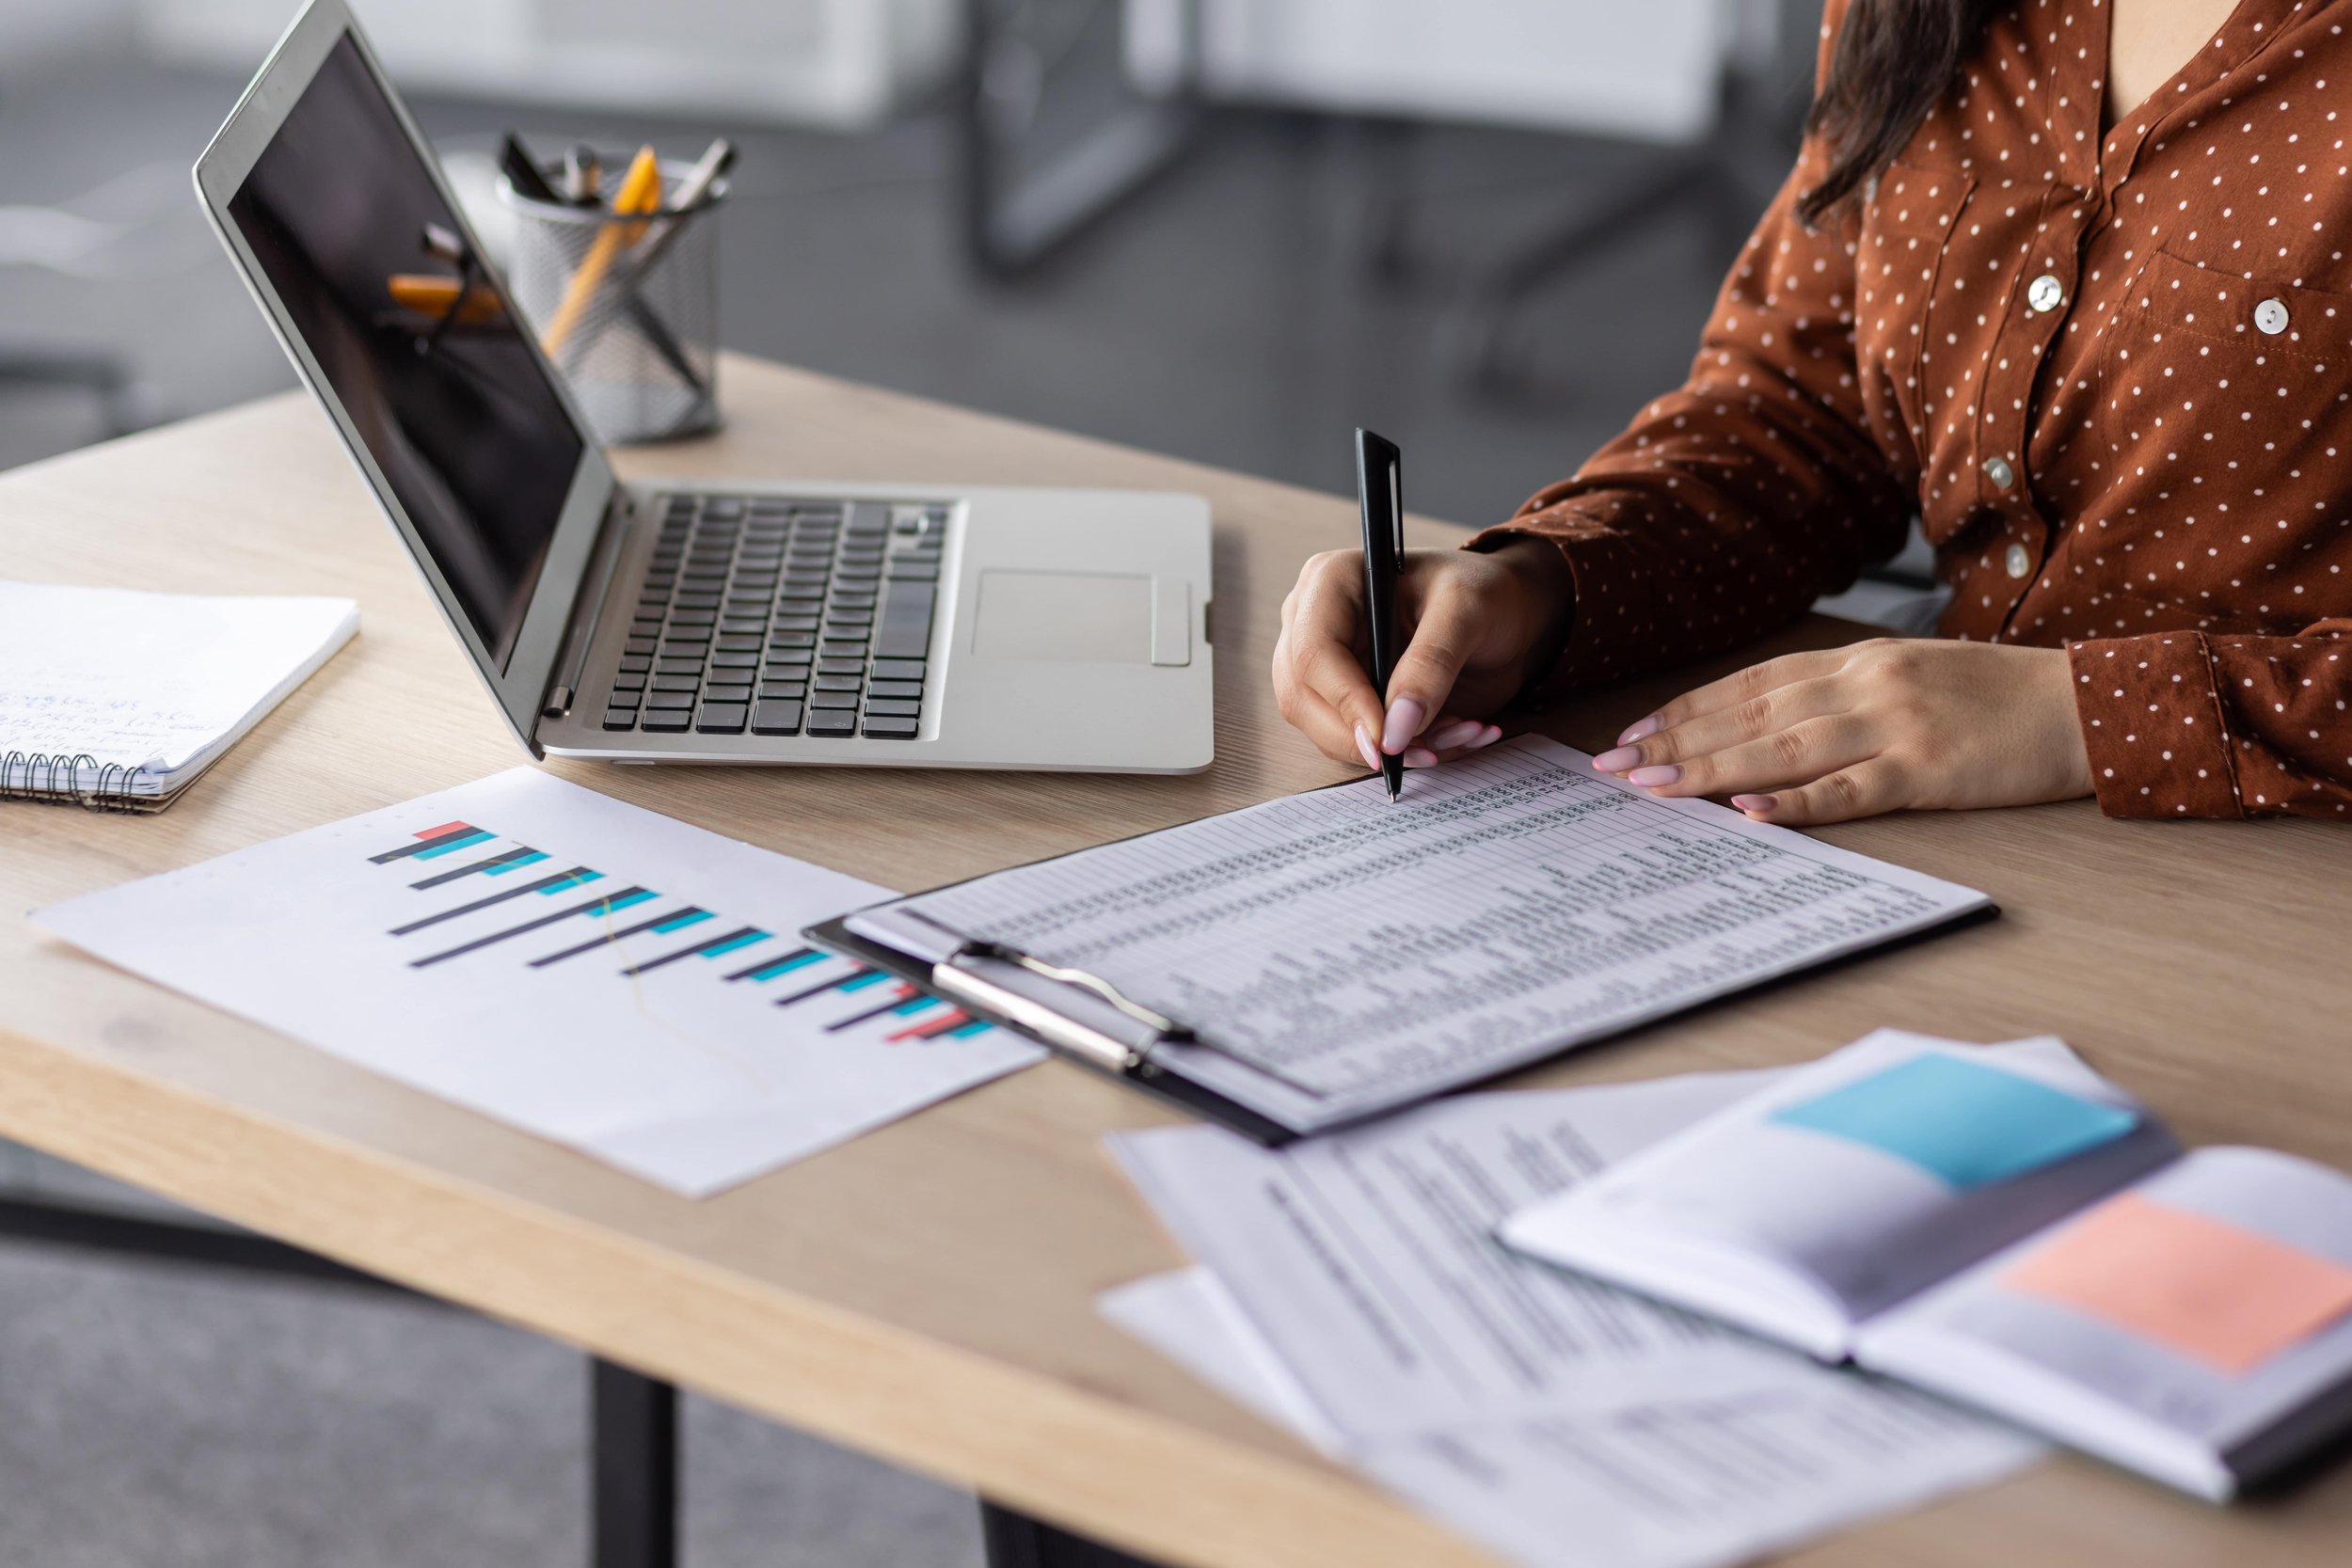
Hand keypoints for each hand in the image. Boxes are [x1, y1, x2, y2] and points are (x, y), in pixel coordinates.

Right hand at [1272, 539, 1572, 771]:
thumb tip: (1396, 730)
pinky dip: (1405, 752)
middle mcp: (1314, 623)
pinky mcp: (1346, 699)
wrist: (1505, 614)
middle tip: (1424, 752)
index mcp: (1332, 581)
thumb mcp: (1468, 612)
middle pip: (1302, 698)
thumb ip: (1432, 664)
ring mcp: (1326, 665)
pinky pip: (1356, 741)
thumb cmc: (1484, 593)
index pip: (1312, 651)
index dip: (1345, 701)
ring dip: (1390, 749)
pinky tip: (1451, 734)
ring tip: (1456, 732)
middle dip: (1364, 737)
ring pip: (1324, 729)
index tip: (1388, 739)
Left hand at [1589, 639, 2093, 824]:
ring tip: (1650, 787)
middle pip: (1749, 716)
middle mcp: (1865, 685)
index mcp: (1859, 660)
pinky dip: (1795, 804)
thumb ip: (1845, 693)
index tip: (1635, 732)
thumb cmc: (1997, 697)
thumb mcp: (1913, 675)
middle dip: (1674, 741)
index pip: (1751, 685)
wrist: (2087, 705)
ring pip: (1780, 751)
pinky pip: (1848, 792)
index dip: (1688, 708)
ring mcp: (1895, 727)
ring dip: (1708, 770)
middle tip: (1612, 766)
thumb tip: (1771, 723)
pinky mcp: (1928, 772)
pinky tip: (1747, 815)